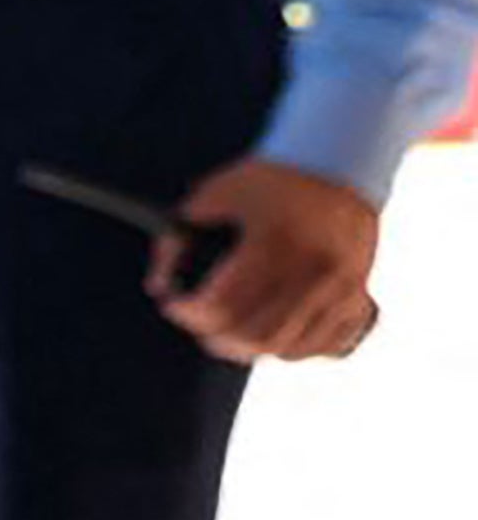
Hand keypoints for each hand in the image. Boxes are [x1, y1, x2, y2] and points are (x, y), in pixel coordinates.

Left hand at [158, 157, 382, 363]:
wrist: (341, 168)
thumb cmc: (271, 181)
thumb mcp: (217, 192)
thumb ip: (181, 234)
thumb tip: (159, 284)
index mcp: (275, 243)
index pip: (225, 304)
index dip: (190, 313)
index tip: (173, 304)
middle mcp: (314, 272)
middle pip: (257, 335)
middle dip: (215, 337)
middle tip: (197, 324)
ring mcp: (342, 290)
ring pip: (291, 348)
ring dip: (251, 350)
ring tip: (226, 336)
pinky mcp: (359, 299)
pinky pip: (327, 346)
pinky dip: (294, 351)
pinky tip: (272, 338)